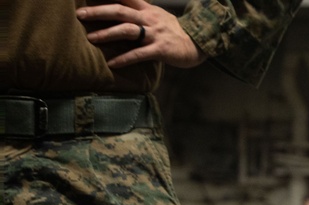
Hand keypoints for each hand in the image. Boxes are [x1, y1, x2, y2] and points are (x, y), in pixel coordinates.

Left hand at [76, 0, 206, 68]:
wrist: (198, 43)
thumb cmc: (175, 32)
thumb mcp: (158, 16)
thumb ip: (140, 12)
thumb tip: (121, 9)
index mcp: (147, 9)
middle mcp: (149, 18)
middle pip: (120, 11)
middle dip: (98, 12)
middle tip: (80, 15)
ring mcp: (154, 34)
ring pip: (127, 30)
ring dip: (107, 33)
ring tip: (91, 38)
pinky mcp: (160, 50)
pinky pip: (139, 54)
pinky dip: (124, 58)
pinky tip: (112, 63)